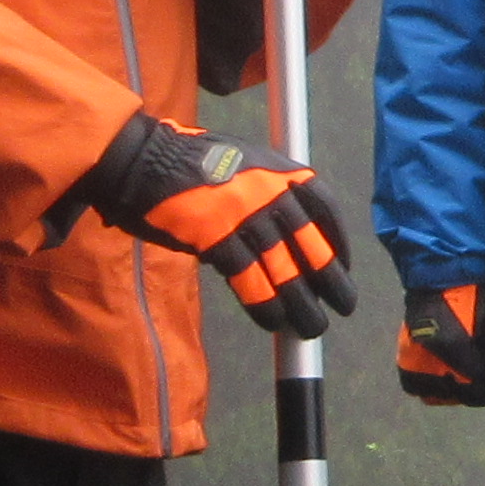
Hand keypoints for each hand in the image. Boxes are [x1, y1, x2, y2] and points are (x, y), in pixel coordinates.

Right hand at [84, 118, 356, 337]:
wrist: (140, 157)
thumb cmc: (186, 161)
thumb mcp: (243, 163)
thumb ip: (267, 193)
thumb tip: (284, 235)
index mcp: (279, 171)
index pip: (326, 210)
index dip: (340, 244)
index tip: (344, 268)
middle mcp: (270, 193)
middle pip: (313, 246)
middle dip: (332, 282)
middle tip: (344, 306)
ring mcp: (245, 216)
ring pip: (286, 270)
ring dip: (301, 304)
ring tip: (312, 328)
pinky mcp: (217, 238)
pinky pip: (250, 280)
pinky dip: (264, 304)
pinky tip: (272, 321)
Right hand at [398, 277, 484, 408]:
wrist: (439, 274)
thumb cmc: (473, 298)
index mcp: (454, 346)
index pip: (474, 390)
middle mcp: (428, 355)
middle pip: (455, 394)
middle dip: (470, 391)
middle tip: (477, 376)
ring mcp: (412, 357)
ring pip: (431, 394)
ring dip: (448, 391)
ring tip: (457, 376)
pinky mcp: (402, 355)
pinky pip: (412, 385)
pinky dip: (426, 386)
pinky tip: (439, 375)